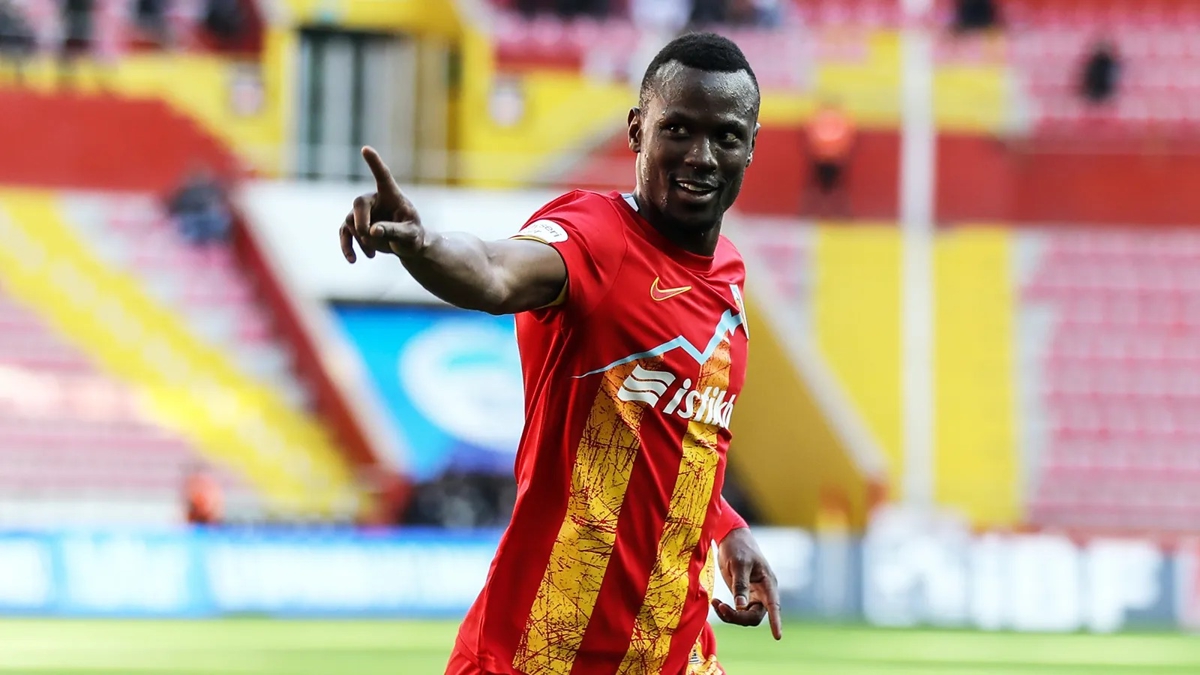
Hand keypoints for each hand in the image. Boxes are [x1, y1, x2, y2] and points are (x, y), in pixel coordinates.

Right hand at [339, 146, 425, 261]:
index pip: (382, 176)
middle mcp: (375, 199)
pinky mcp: (355, 226)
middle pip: (359, 203)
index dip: (374, 163)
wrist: (408, 245)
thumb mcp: (410, 236)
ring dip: (360, 239)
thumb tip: (372, 231)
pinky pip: (344, 233)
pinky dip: (347, 246)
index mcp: (392, 195)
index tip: (366, 149)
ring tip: (374, 252)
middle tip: (370, 237)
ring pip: (350, 221)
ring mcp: (363, 213)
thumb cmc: (413, 236)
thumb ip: (394, 231)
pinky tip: (353, 260)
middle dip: (361, 222)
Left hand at [711, 527, 782, 639]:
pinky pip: (737, 611)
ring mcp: (753, 595)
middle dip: (737, 617)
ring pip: (745, 616)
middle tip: (720, 606)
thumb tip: (741, 606)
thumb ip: (740, 585)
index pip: (774, 606)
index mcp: (767, 583)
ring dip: (730, 615)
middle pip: (754, 616)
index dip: (775, 621)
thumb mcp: (739, 564)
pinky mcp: (742, 596)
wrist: (731, 538)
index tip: (777, 636)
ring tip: (715, 603)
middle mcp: (763, 592)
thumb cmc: (738, 548)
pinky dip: (726, 610)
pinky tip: (715, 602)